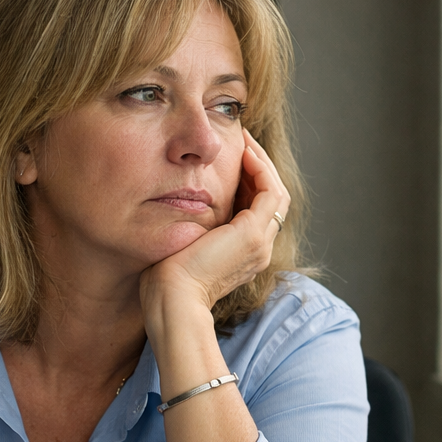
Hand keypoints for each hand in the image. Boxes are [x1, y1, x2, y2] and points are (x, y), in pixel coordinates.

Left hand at [140, 129, 290, 318]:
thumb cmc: (165, 281)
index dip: (248, 182)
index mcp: (243, 256)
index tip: (231, 159)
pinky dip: (260, 168)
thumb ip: (189, 229)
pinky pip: (270, 191)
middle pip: (270, 200)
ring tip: (244, 142)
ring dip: (262, 163)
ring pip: (276, 193)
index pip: (256, 211)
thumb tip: (175, 207)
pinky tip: (243, 152)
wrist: (172, 300)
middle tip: (242, 143)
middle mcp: (258, 251)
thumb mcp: (181, 248)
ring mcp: (259, 244)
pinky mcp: (252, 235)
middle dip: (258, 168)